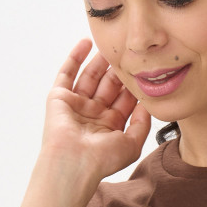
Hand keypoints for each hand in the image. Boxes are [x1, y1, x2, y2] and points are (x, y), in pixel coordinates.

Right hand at [41, 38, 151, 180]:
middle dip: (119, 70)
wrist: (74, 163)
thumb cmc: (101, 160)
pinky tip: (86, 42)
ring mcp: (76, 105)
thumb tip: (147, 104)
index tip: (145, 69)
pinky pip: (67, 73)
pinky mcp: (59, 98)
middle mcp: (93, 115)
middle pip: (108, 86)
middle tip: (130, 53)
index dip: (133, 85)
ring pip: (90, 77)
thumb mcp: (132, 144)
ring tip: (111, 45)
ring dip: (100, 61)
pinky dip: (75, 57)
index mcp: (109, 126)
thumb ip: (142, 124)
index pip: (124, 100)